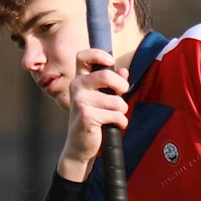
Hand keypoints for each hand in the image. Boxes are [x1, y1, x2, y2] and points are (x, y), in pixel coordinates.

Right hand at [61, 53, 127, 174]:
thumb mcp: (102, 99)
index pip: (83, 56)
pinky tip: (113, 126)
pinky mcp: (87, 116)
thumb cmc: (92, 120)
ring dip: (122, 111)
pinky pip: (116, 115)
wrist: (80, 146)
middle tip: (122, 94)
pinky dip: (120, 122)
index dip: (99, 54)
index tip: (111, 62)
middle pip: (106, 75)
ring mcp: (80, 101)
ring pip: (116, 100)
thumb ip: (112, 85)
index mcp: (79, 79)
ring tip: (115, 117)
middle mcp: (76, 87)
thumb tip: (124, 71)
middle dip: (122, 86)